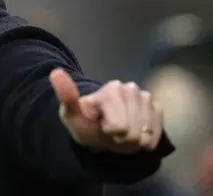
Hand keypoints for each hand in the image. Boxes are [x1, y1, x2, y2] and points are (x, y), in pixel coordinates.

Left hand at [49, 68, 163, 153]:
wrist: (103, 133)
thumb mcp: (72, 116)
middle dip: (123, 138)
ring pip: (146, 133)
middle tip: (113, 133)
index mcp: (112, 89)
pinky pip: (157, 132)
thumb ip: (67, 96)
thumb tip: (56, 72)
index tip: (103, 127)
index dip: (111, 133)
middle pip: (133, 131)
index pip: (119, 126)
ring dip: (134, 139)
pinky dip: (147, 139)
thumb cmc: (88, 125)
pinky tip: (137, 134)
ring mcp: (146, 98)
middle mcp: (131, 89)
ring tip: (123, 133)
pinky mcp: (157, 108)